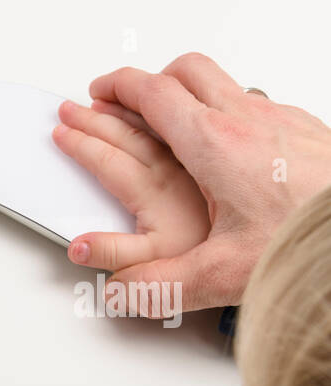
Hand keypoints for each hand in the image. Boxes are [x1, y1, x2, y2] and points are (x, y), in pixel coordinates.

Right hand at [61, 52, 330, 316]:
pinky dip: (222, 110)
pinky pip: (251, 102)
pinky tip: (225, 143)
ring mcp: (278, 118)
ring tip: (168, 116)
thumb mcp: (222, 273)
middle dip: (146, 80)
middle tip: (122, 96)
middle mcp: (246, 120)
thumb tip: (120, 290)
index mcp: (214, 145)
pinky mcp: (302, 128)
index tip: (97, 96)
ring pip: (219, 81)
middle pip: (184, 72)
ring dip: (185, 91)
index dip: (118, 89)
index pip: (153, 95)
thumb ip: (161, 284)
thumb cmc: (309, 235)